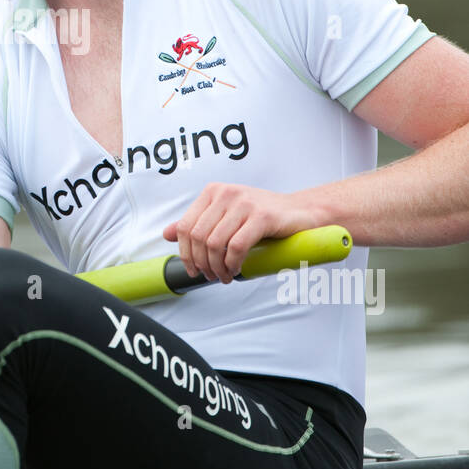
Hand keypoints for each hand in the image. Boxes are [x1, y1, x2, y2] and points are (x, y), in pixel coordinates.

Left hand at [162, 183, 317, 284]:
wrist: (302, 212)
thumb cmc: (263, 217)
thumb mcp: (226, 216)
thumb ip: (198, 223)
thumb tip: (166, 234)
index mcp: (213, 192)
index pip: (185, 226)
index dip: (185, 253)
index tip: (194, 270)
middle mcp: (226, 193)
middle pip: (198, 237)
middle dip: (202, 263)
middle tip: (212, 276)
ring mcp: (244, 203)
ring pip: (215, 244)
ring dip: (217, 267)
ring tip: (225, 276)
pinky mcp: (262, 216)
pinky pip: (236, 247)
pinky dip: (233, 264)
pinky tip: (237, 269)